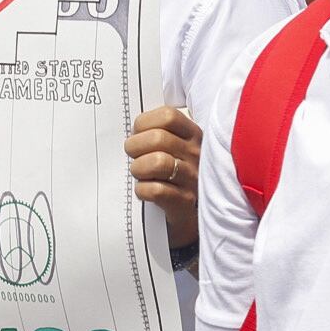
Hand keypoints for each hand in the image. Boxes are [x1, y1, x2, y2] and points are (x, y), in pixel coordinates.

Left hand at [125, 106, 202, 248]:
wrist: (188, 215)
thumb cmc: (173, 175)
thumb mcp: (174, 148)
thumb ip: (157, 133)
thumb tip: (132, 131)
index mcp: (193, 135)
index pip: (168, 116)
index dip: (144, 123)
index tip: (137, 134)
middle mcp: (197, 154)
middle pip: (158, 138)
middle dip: (135, 147)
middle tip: (133, 156)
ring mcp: (193, 178)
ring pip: (157, 162)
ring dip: (139, 168)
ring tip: (139, 174)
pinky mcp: (185, 202)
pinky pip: (156, 190)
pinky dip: (142, 190)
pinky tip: (144, 191)